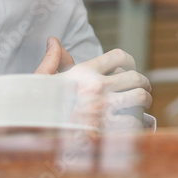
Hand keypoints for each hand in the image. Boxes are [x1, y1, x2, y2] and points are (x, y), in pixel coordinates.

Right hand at [35, 37, 151, 128]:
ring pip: (139, 97)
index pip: (118, 56)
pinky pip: (135, 121)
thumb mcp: (41, 81)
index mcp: (82, 73)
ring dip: (144, 102)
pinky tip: (136, 123)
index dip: (129, 60)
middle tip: (144, 88)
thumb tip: (53, 40)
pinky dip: (139, 123)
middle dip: (142, 83)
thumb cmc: (36, 109)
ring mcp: (103, 109)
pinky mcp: (107, 130)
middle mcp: (95, 88)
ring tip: (143, 104)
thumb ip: (52, 60)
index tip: (131, 66)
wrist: (33, 138)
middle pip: (134, 77)